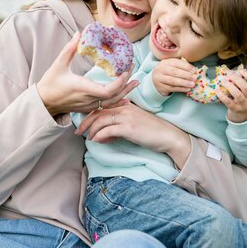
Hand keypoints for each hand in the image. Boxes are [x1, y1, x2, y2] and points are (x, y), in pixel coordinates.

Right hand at [37, 32, 138, 115]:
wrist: (44, 102)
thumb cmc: (50, 83)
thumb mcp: (58, 64)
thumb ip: (69, 49)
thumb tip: (79, 33)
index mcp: (82, 88)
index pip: (107, 90)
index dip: (119, 83)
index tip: (126, 70)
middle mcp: (88, 99)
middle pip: (114, 96)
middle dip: (126, 83)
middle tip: (132, 68)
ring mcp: (89, 105)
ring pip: (112, 102)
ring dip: (126, 91)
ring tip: (136, 81)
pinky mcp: (89, 108)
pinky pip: (107, 106)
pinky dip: (118, 100)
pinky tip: (127, 96)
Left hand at [75, 101, 191, 167]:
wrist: (168, 136)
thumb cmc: (152, 132)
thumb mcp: (134, 123)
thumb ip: (120, 125)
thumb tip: (105, 135)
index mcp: (125, 106)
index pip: (102, 107)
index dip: (90, 116)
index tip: (83, 125)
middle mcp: (124, 108)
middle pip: (98, 112)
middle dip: (85, 123)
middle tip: (78, 132)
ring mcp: (127, 117)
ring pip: (101, 120)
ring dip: (92, 131)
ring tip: (89, 139)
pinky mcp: (129, 128)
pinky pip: (108, 130)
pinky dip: (100, 136)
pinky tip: (98, 141)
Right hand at [152, 58, 195, 95]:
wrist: (156, 79)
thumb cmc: (168, 71)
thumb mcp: (172, 65)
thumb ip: (181, 66)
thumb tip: (193, 70)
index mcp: (165, 62)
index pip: (176, 63)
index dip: (186, 66)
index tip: (194, 70)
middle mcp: (161, 69)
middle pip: (174, 72)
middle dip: (186, 75)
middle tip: (194, 78)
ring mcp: (159, 79)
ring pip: (173, 81)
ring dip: (184, 83)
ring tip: (192, 84)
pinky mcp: (161, 87)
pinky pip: (172, 88)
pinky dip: (181, 89)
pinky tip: (188, 89)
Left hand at [217, 68, 246, 122]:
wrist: (242, 117)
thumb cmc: (242, 100)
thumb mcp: (246, 93)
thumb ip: (241, 83)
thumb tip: (231, 71)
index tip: (240, 71)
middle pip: (246, 87)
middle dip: (236, 79)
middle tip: (228, 74)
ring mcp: (243, 105)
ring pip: (238, 95)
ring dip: (229, 86)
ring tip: (223, 81)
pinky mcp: (235, 110)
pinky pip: (228, 102)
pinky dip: (222, 95)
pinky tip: (217, 90)